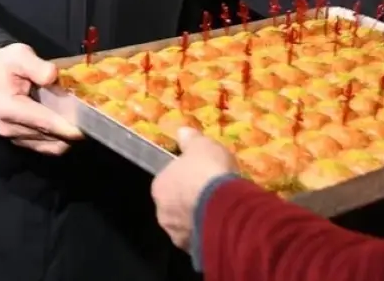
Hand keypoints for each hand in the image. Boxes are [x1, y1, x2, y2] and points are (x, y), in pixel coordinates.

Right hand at [0, 43, 82, 154]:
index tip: (87, 127)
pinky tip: (70, 124)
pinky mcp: (23, 141)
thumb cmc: (8, 65)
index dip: (66, 126)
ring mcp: (16, 138)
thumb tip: (52, 76)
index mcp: (8, 108)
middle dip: (72, 129)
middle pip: (50, 136)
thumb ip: (35, 65)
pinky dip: (62, 138)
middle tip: (92, 118)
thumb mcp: (19, 55)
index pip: (43, 122)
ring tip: (82, 119)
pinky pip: (49, 147)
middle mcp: (10, 128)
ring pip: (52, 145)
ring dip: (68, 135)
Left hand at [152, 128, 239, 249]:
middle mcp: (163, 214)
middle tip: (212, 194)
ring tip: (221, 211)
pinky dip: (209, 233)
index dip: (184, 177)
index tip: (200, 175)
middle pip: (176, 205)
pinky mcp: (194, 251)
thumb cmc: (208, 171)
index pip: (168, 181)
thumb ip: (190, 139)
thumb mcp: (201, 145)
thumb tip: (181, 131)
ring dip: (199, 219)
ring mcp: (178, 235)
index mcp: (159, 187)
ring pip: (187, 225)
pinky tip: (224, 226)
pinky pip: (201, 239)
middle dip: (190, 201)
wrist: (225, 207)